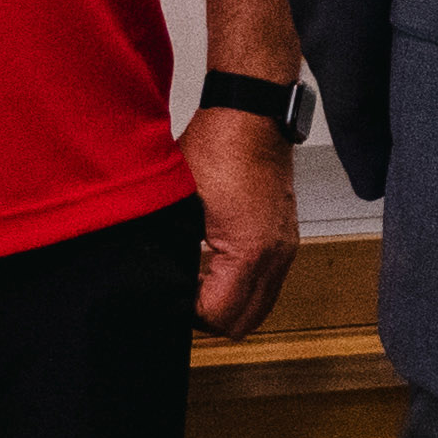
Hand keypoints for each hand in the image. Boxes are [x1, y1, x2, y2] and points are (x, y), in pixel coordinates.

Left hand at [183, 102, 300, 341]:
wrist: (252, 114)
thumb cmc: (219, 147)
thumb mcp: (177, 202)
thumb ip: (167, 248)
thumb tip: (152, 277)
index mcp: (250, 251)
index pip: (220, 316)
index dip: (187, 313)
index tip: (170, 295)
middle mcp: (276, 254)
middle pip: (246, 323)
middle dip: (211, 317)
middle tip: (183, 297)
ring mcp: (285, 247)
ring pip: (260, 306)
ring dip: (229, 302)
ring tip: (197, 281)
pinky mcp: (285, 237)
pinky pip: (268, 282)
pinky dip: (243, 284)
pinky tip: (215, 263)